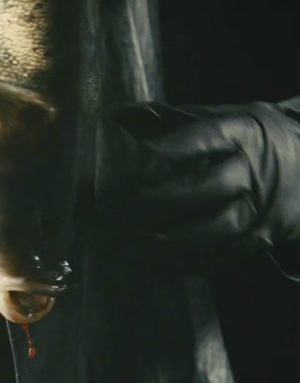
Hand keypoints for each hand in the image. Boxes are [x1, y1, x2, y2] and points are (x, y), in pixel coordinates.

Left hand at [113, 99, 299, 272]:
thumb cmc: (251, 137)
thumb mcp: (222, 117)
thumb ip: (171, 120)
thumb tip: (116, 115)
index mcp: (239, 133)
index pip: (202, 139)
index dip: (169, 151)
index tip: (139, 160)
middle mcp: (252, 170)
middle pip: (210, 187)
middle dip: (170, 198)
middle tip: (136, 205)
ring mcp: (260, 206)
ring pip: (221, 227)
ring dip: (182, 238)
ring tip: (148, 242)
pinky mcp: (265, 234)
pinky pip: (232, 254)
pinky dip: (201, 264)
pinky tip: (171, 267)